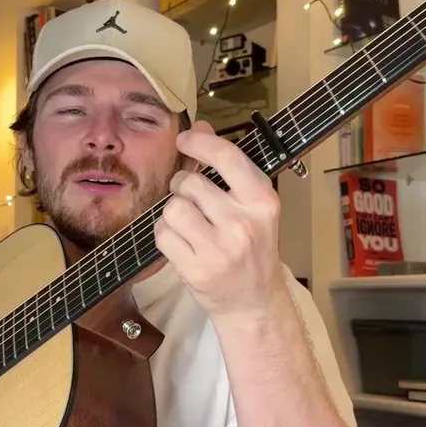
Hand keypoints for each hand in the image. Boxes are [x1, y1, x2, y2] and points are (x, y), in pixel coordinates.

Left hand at [154, 125, 285, 319]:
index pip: (227, 157)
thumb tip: (200, 126)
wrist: (254, 300)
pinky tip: (182, 242)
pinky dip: (165, 234)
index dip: (200, 142)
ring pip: (173, 208)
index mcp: (263, 202)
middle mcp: (243, 224)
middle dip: (183, 186)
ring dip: (173, 212)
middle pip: (190, 183)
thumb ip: (226, 166)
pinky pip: (162, 234)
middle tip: (192, 200)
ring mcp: (220, 249)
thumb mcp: (250, 205)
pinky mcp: (196, 269)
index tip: (184, 139)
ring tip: (189, 224)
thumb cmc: (251, 247)